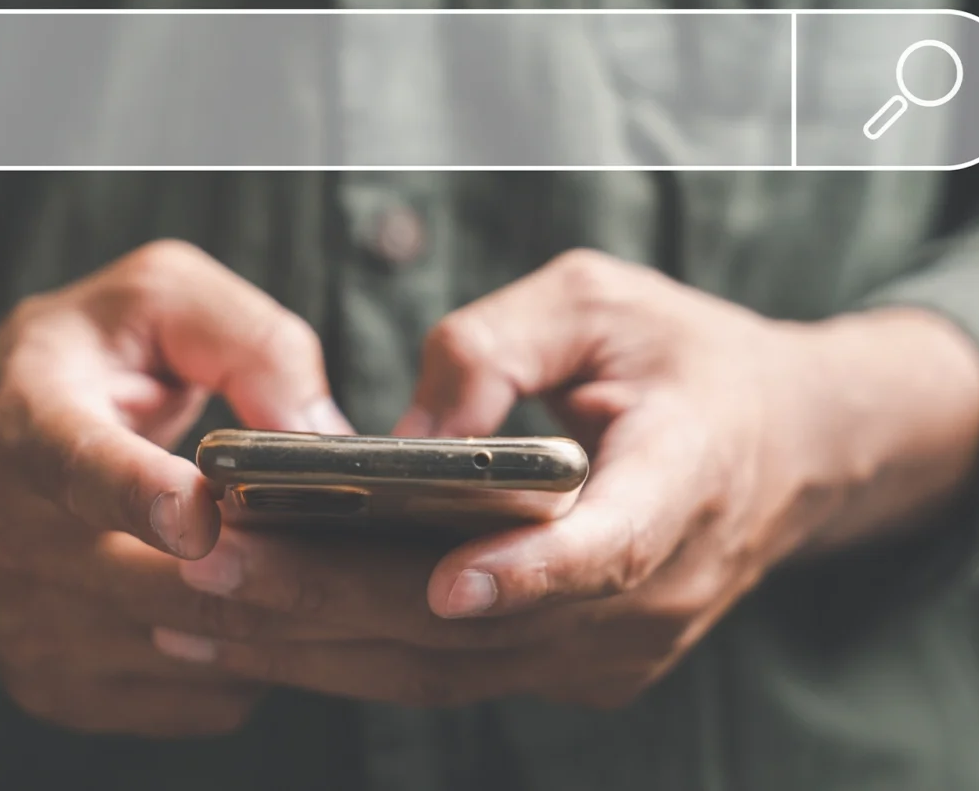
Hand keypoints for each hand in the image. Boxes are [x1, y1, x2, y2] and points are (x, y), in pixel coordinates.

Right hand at [0, 240, 354, 736]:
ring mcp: (34, 631)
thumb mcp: (151, 297)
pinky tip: (285, 602)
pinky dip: (264, 658)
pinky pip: (204, 697)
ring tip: (355, 571)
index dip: (140, 493)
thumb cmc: (73, 362)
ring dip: (298, 622)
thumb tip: (328, 432)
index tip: (199, 511)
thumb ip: (245, 337)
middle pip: (174, 589)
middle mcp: (14, 542)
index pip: (78, 467)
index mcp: (27, 425)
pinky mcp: (61, 691)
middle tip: (398, 555)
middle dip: (294, 574)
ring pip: (208, 653)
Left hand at [156, 249, 978, 708]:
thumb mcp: (600, 300)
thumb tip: (405, 435)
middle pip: (483, 627)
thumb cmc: (685, 356)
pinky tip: (257, 627)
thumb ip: (500, 344)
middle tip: (209, 568)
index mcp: (685, 481)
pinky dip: (351, 655)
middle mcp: (653, 591)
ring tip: (190, 608)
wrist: (787, 448)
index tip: (446, 584)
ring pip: (450, 672)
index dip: (530, 574)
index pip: (611, 548)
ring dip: (316, 648)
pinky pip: (453, 677)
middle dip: (335, 603)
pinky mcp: (576, 670)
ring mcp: (615, 650)